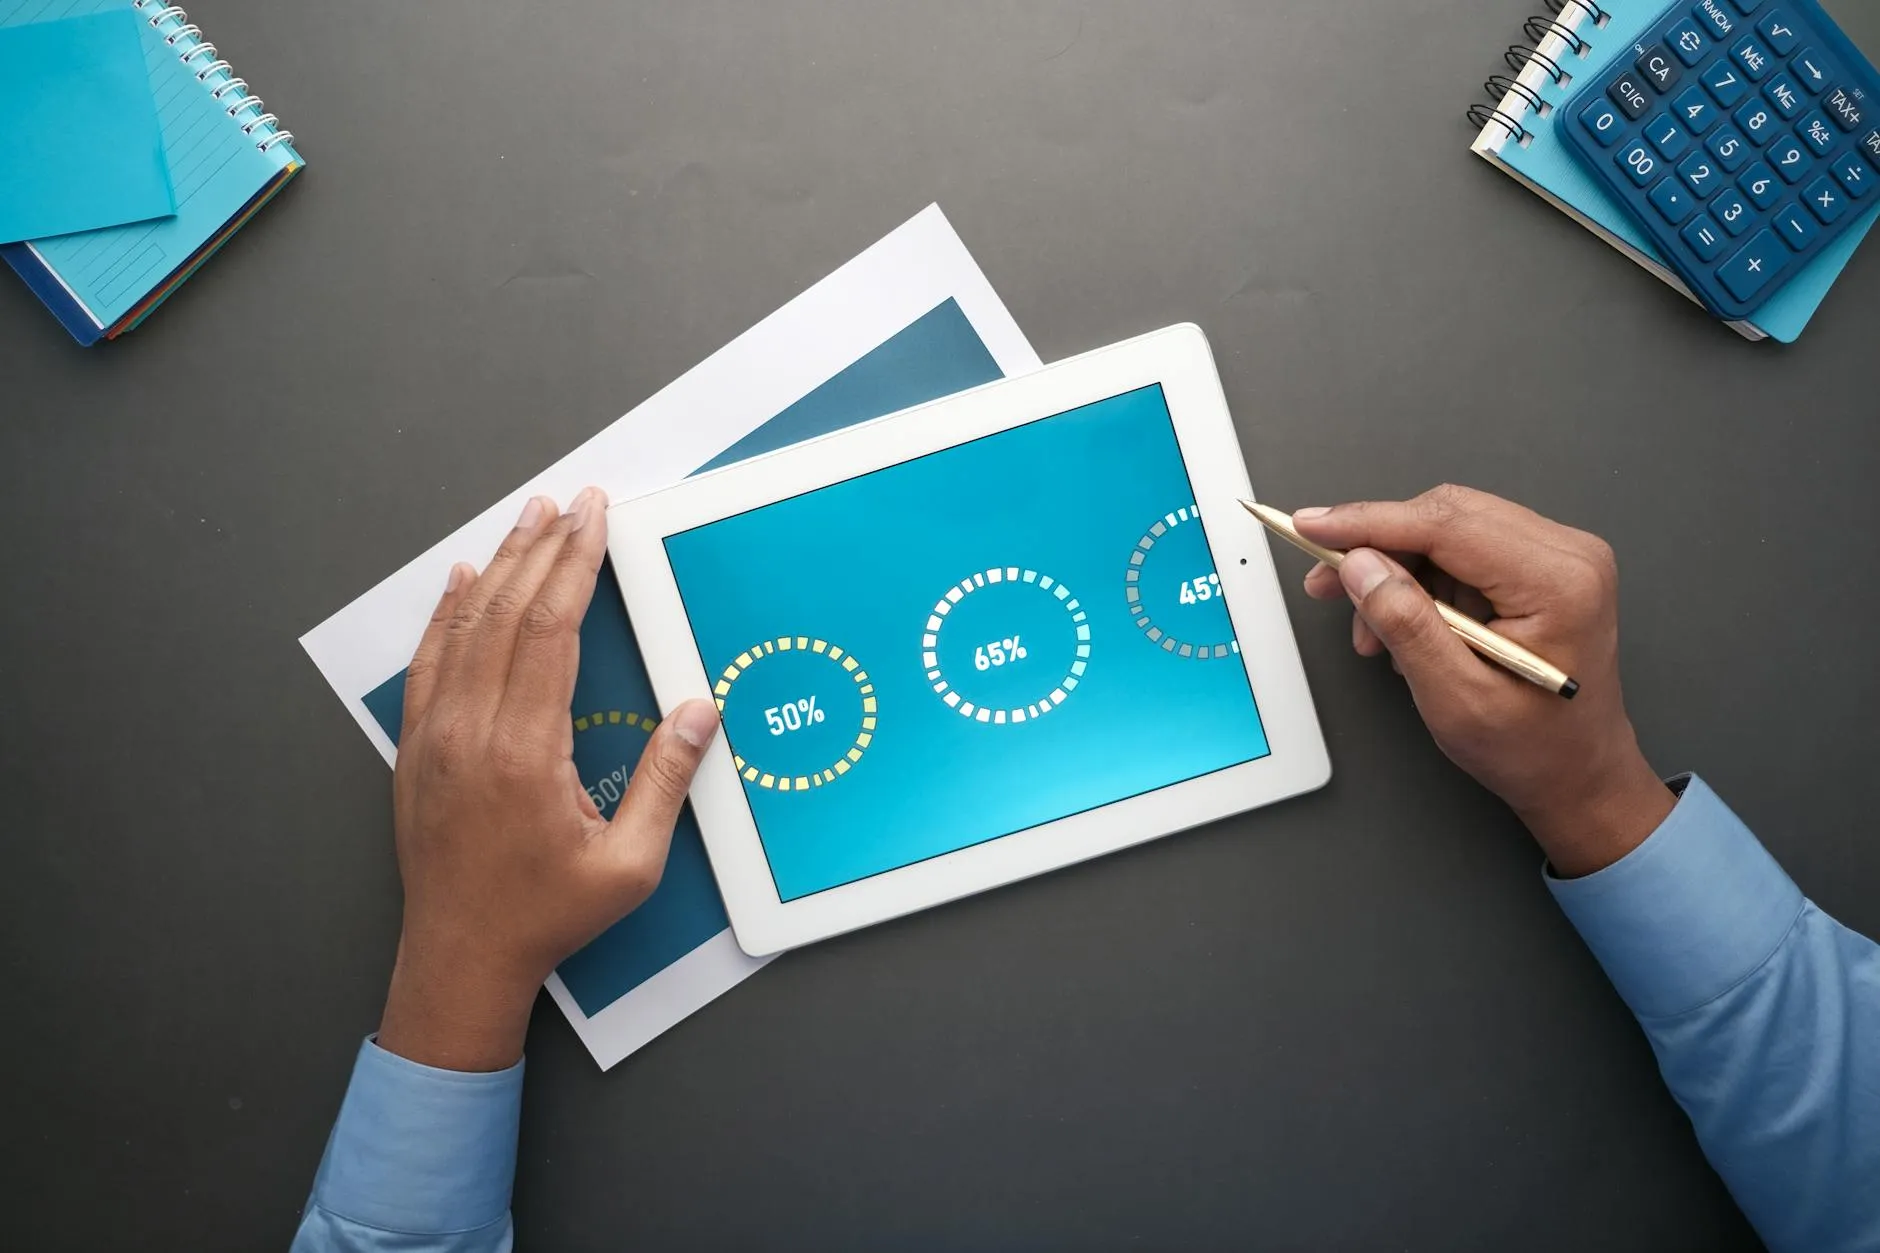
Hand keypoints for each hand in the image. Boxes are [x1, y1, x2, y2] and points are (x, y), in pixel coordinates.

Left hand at [378, 488, 720, 1070]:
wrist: (459, 960)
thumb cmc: (545, 917)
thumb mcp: (629, 865)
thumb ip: (665, 782)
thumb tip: (697, 712)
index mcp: (525, 751)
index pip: (551, 630)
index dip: (575, 565)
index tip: (594, 519)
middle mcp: (471, 731)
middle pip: (507, 612)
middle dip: (544, 547)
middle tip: (573, 500)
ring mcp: (435, 738)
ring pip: (465, 627)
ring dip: (498, 566)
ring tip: (527, 518)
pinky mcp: (416, 750)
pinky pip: (429, 662)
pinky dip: (447, 613)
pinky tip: (461, 581)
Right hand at [1295, 485, 1673, 877]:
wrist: (1581, 774)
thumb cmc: (1534, 749)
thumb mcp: (1455, 699)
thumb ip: (1405, 625)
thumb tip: (1358, 565)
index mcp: (1558, 582)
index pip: (1447, 524)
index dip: (1368, 522)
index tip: (1309, 526)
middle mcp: (1568, 554)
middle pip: (1446, 515)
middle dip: (1375, 545)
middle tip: (1322, 581)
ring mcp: (1558, 556)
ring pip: (1449, 530)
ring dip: (1396, 570)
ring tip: (1367, 630)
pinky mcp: (1542, 566)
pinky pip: (1463, 551)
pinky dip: (1421, 582)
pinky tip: (1402, 625)